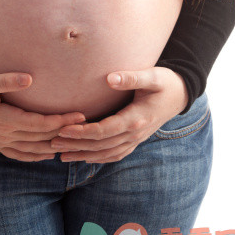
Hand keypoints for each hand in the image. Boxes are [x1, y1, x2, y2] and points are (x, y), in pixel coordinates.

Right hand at [0, 72, 85, 161]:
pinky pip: (21, 156)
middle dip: (65, 133)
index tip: (79, 115)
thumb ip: (5, 80)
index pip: (39, 124)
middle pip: (41, 138)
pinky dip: (37, 157)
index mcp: (3, 119)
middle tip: (87, 127)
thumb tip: (29, 78)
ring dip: (55, 147)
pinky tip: (49, 154)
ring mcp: (1, 142)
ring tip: (75, 141)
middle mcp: (4, 135)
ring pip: (34, 150)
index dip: (61, 122)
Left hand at [50, 67, 187, 162]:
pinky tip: (84, 157)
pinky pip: (115, 155)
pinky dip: (98, 158)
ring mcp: (136, 140)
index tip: (63, 129)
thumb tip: (110, 78)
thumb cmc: (166, 82)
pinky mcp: (135, 140)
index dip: (82, 132)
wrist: (182, 95)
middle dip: (76, 146)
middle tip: (52, 143)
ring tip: (61, 155)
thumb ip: (131, 77)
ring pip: (106, 154)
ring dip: (83, 155)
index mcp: (136, 119)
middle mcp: (135, 134)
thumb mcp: (152, 76)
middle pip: (100, 146)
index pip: (103, 131)